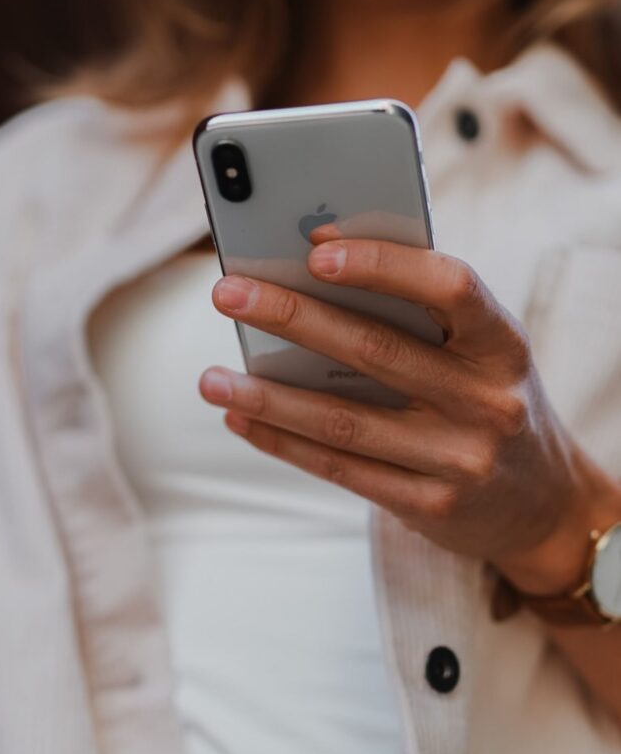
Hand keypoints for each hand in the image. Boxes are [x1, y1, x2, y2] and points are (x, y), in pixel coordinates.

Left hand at [200, 231, 617, 594]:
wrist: (544, 504)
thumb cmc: (491, 404)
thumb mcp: (482, 355)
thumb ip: (422, 320)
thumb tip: (316, 274)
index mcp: (503, 345)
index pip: (451, 287)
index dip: (384, 265)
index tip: (316, 248)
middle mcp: (487, 401)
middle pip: (377, 351)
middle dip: (293, 317)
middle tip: (227, 294)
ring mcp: (458, 459)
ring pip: (344, 421)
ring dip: (268, 396)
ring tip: (210, 378)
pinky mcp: (429, 505)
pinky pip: (340, 468)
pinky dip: (284, 441)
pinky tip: (243, 419)